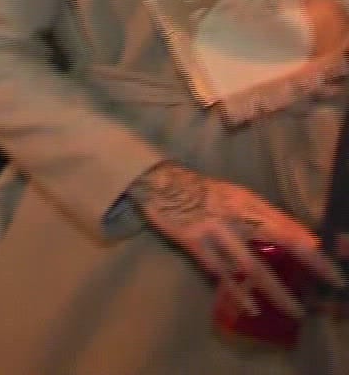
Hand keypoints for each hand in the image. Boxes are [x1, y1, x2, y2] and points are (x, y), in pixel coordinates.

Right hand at [129, 161, 342, 319]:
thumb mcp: (237, 197)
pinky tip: (251, 307)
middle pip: (280, 238)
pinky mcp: (194, 242)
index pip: (289, 226)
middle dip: (309, 262)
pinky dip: (237, 291)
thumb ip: (263, 216)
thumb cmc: (203, 193)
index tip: (332, 270)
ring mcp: (215, 230)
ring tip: (295, 310)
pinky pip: (219, 271)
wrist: (161, 183)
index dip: (313, 247)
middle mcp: (237, 214)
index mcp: (250, 202)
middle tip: (331, 282)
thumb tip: (299, 237)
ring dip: (275, 289)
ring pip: (251, 264)